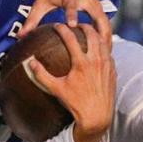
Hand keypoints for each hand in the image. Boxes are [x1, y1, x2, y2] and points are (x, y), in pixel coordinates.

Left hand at [19, 0, 112, 49]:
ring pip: (105, 21)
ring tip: (106, 55)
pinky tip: (107, 49)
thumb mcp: (41, 3)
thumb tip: (20, 36)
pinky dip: (107, 35)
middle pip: (97, 16)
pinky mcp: (100, 7)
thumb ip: (32, 20)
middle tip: (99, 49)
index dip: (73, 14)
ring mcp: (95, 3)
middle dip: (98, 32)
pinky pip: (106, 22)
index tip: (73, 25)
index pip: (71, 5)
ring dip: (106, 37)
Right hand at [28, 23, 114, 141]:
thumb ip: (42, 75)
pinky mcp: (112, 70)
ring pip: (102, 41)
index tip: (57, 25)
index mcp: (81, 63)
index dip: (62, 29)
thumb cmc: (76, 103)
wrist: (97, 116)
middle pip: (91, 34)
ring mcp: (106, 64)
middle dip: (83, 26)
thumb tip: (30, 62)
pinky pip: (109, 52)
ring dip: (95, 33)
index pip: (70, 38)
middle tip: (75, 25)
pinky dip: (102, 46)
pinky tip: (97, 48)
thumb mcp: (56, 89)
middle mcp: (96, 60)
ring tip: (87, 32)